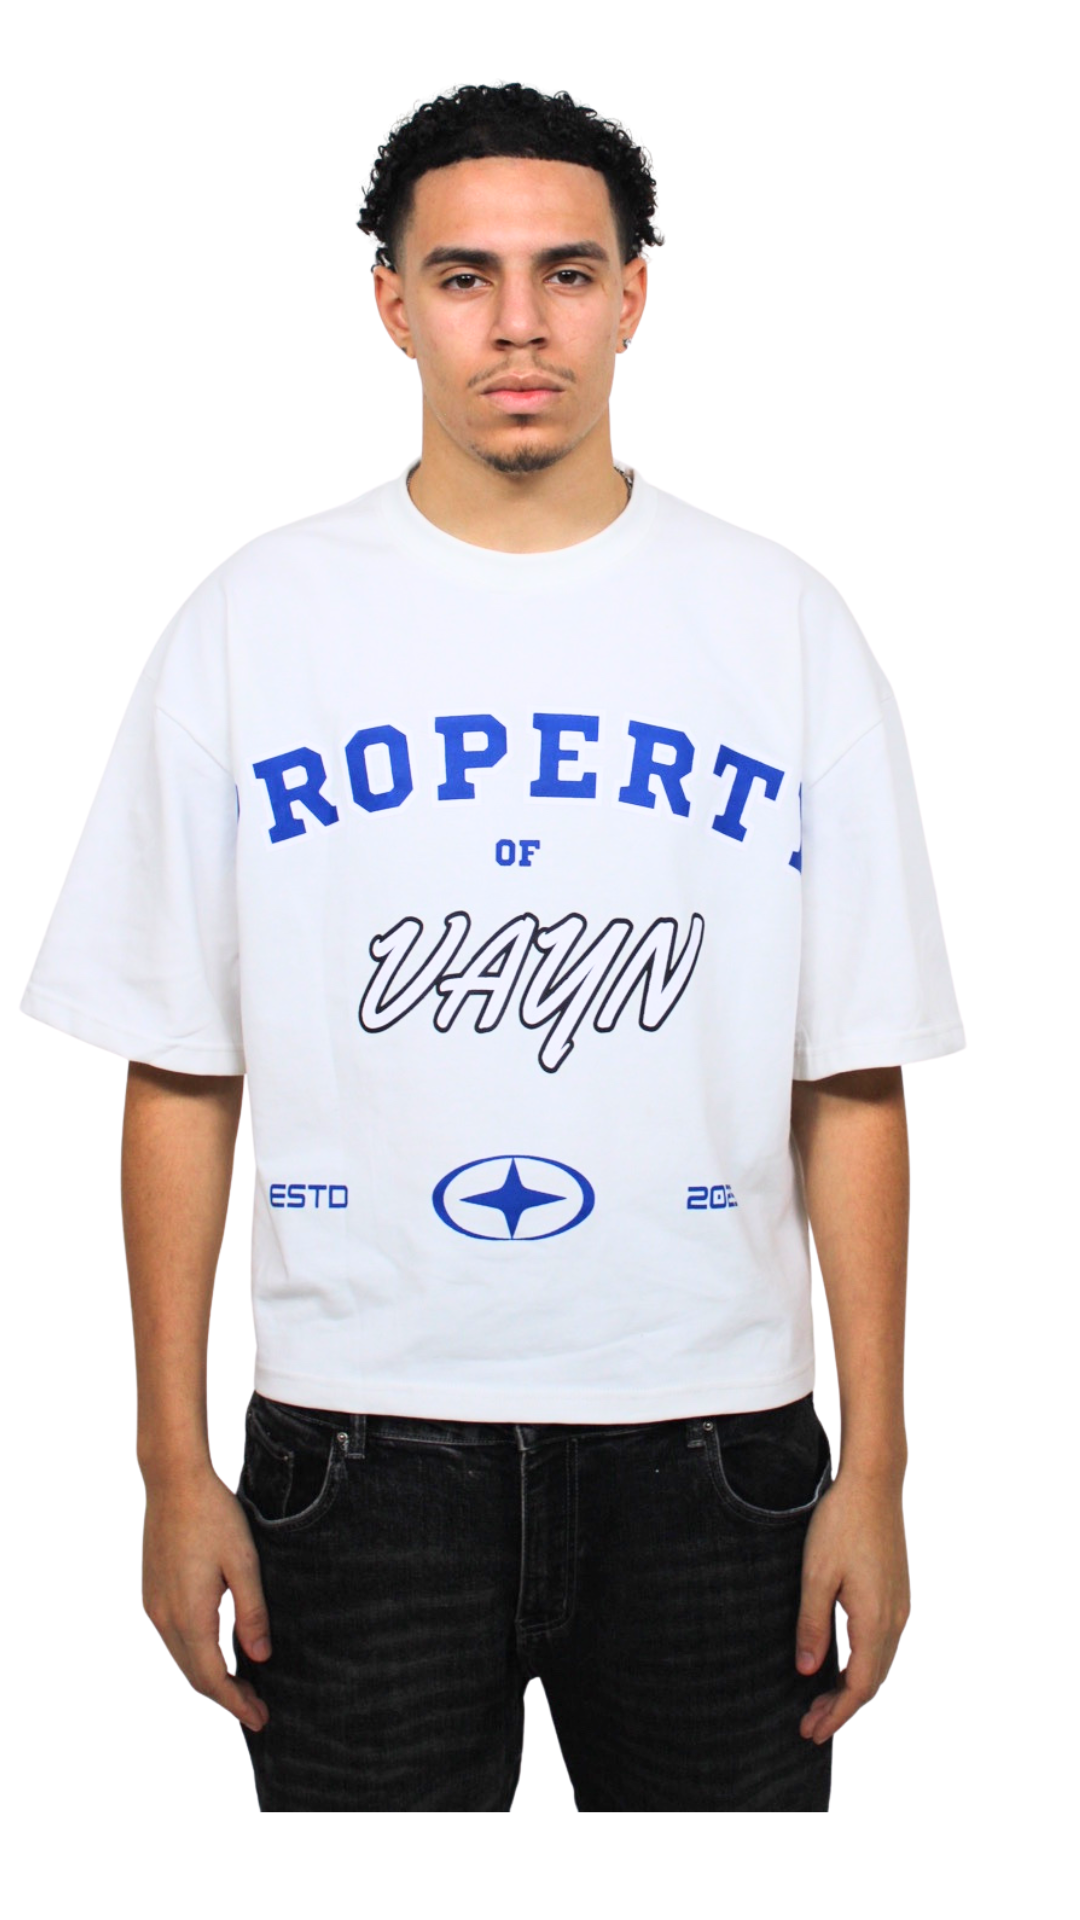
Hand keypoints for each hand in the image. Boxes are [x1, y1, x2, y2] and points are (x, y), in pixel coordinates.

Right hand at [141, 1463, 271, 1732]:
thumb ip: (253, 1612)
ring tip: (243, 1686)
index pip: (212, 1678)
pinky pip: (174, 1639)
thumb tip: (261, 1657)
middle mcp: (164, 1618)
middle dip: (226, 1697)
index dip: (236, 1703)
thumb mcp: (244, 1562)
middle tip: (258, 1710)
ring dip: (210, 1677)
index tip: (260, 1720)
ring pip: (182, 1658)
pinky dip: (196, 1656)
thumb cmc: (214, 1516)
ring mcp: (154, 1606)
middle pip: (194, 1675)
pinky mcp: (152, 1593)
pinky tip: (217, 1652)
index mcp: (189, 1614)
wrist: (173, 1481)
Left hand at [795, 1468, 910, 1742]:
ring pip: (879, 1664)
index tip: (810, 1732)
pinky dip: (862, 1666)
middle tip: (808, 1726)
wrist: (874, 1483)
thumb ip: (812, 1625)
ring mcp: (900, 1607)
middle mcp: (895, 1620)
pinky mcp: (897, 1594)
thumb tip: (808, 1672)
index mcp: (876, 1620)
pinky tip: (841, 1666)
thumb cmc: (840, 1524)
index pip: (859, 1686)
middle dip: (841, 1708)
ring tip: (820, 1703)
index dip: (836, 1714)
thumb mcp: (815, 1574)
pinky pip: (883, 1645)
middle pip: (872, 1681)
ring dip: (852, 1688)